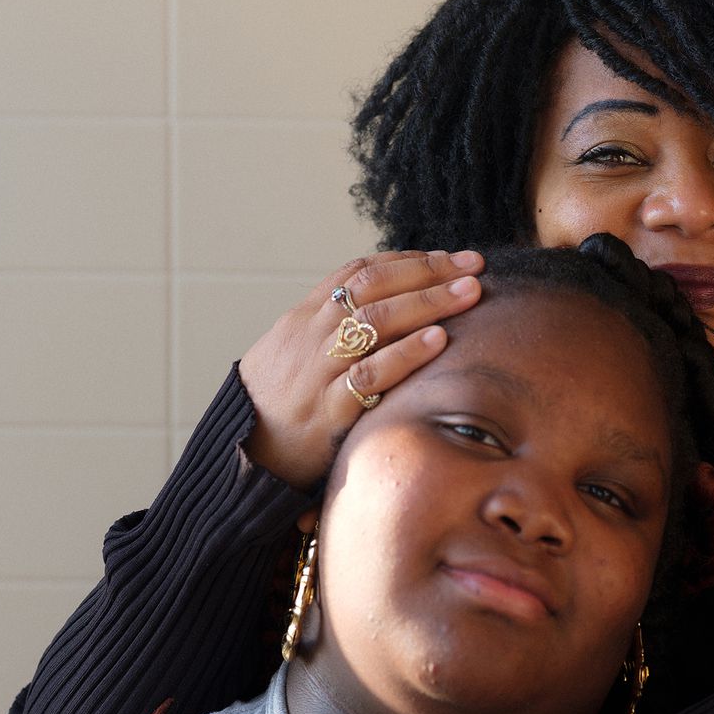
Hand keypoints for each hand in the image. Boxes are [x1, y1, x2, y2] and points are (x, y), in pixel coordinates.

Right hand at [240, 249, 483, 489]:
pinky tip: (438, 341)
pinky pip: (369, 376)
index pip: (357, 272)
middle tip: (473, 267)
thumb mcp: (296, 354)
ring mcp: (318, 372)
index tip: (449, 257)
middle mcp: (310, 337)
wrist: (240, 455)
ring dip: (427, 303)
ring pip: (373, 323)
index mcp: (303, 318)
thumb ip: (335, 330)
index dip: (406, 260)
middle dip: (427, 274)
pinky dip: (405, 354)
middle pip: (372, 288)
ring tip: (469, 292)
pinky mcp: (328, 412)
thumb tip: (387, 307)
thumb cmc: (277, 404)